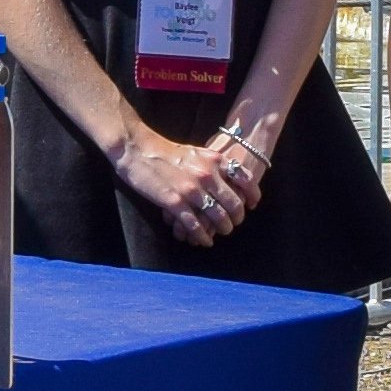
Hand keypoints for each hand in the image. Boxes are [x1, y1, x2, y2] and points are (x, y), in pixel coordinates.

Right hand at [115, 116, 253, 246]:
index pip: (245, 179)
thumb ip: (213, 165)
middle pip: (234, 204)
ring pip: (217, 217)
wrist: (137, 150)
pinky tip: (203, 240)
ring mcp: (191, 190)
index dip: (253, 195)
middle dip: (236, 218)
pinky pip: (195, 225)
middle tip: (233, 224)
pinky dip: (202, 236)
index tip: (252, 205)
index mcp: (214, 161)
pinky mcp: (175, 203)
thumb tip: (229, 178)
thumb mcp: (197, 152)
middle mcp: (207, 176)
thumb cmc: (166, 151)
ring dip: (221, 229)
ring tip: (219, 233)